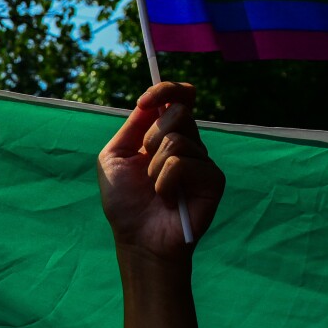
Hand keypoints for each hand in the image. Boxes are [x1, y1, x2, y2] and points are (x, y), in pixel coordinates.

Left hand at [98, 83, 224, 258]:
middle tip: (145, 165)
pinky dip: (165, 183)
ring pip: (176, 140)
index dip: (166, 90)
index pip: (178, 98)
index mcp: (166, 134)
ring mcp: (202, 160)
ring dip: (154, 167)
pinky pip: (183, 164)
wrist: (137, 237)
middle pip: (178, 111)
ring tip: (156, 190)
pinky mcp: (213, 179)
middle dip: (151, 137)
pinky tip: (169, 200)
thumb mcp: (114, 157)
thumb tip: (149, 100)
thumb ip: (133, 127)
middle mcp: (188, 143)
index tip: (145, 101)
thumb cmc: (124, 201)